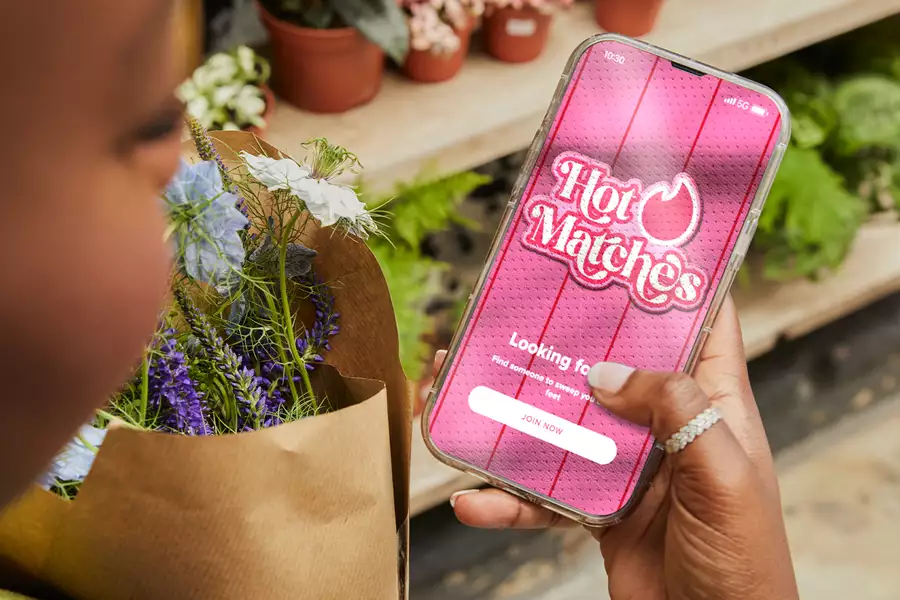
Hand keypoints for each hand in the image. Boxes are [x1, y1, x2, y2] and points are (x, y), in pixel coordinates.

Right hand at [435, 295, 798, 599]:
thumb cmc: (743, 561)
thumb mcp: (724, 476)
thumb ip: (677, 411)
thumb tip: (607, 374)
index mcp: (713, 402)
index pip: (700, 323)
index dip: (669, 282)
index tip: (621, 246)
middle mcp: (665, 423)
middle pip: (609, 363)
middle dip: (560, 338)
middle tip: (506, 310)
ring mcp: (624, 463)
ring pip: (560, 421)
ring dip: (509, 412)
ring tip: (456, 392)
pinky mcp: (593, 506)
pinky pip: (542, 492)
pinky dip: (505, 498)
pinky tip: (472, 501)